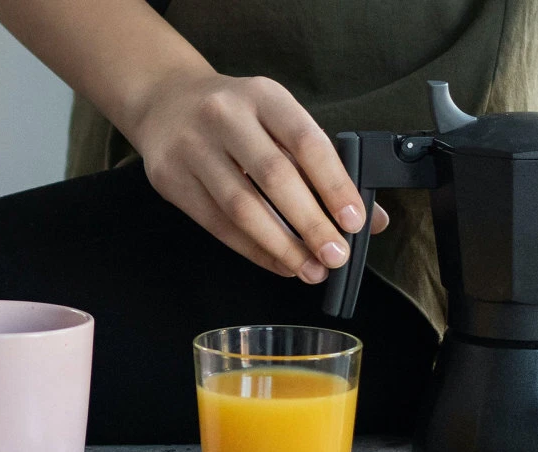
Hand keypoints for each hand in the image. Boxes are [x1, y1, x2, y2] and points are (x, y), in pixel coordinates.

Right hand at [129, 69, 387, 281]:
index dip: (334, 184)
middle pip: (274, 177)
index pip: (306, 141)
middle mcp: (225, 115)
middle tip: (336, 255)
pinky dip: (255, 251)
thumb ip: (326, 168)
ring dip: (283, 246)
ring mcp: (192, 146)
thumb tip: (373, 222)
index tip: (355, 221)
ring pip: (242, 207)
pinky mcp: (170, 178)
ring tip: (311, 270)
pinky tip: (281, 264)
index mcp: (264, 96)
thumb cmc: (240, 120)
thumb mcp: (281, 123)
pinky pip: (219, 226)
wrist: (164, 100)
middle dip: (311, 223)